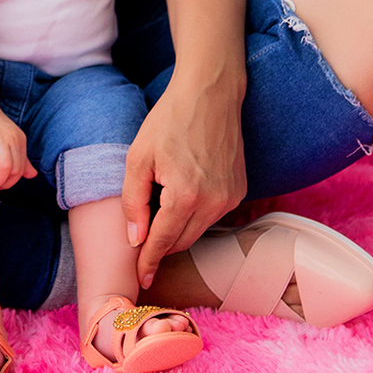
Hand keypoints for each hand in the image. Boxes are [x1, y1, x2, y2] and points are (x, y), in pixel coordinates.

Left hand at [121, 73, 246, 289]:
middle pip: (181, 241)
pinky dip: (195, 214)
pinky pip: (212, 215)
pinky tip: (181, 196)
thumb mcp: (138, 157)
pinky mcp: (239, 191)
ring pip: (198, 230)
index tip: (140, 279)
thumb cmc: (169, 120)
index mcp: (185, 197)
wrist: (210, 93)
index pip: (162, 242)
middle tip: (142, 247)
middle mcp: (213, 203)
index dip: (148, 261)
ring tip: (160, 211)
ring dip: (178, 229)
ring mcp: (230, 198)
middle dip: (161, 247)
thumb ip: (133, 202)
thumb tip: (135, 238)